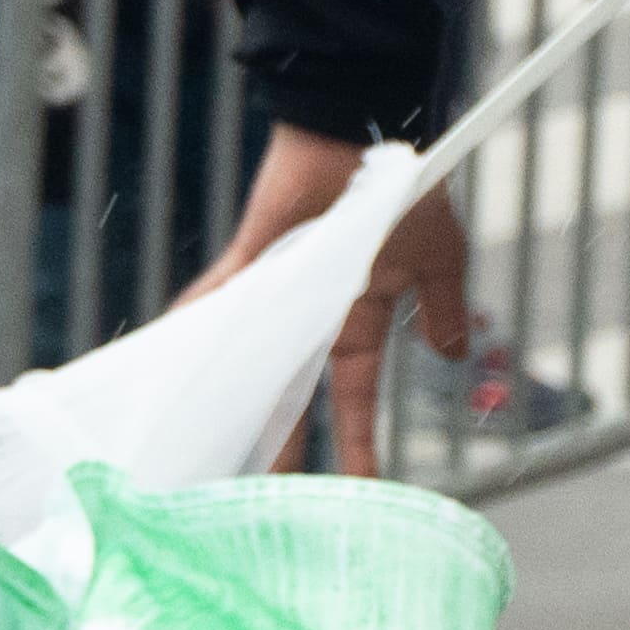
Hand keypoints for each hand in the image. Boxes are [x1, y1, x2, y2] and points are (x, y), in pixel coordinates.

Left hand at [187, 121, 472, 473]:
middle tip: (271, 503)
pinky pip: (222, 297)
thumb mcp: (441, 259)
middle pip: (294, 396)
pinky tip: (175, 361)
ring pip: (256, 363)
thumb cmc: (407, 187)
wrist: (368, 126)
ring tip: (222, 459)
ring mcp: (282, 290)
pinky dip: (199, 324)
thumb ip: (443, 311)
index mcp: (359, 321)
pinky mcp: (255, 259)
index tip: (363, 491)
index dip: (359, 444)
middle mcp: (316, 315)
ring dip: (240, 409)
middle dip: (285, 449)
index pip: (356, 397)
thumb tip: (454, 355)